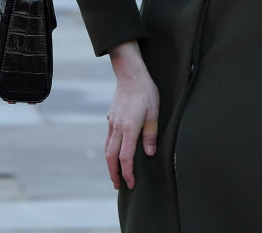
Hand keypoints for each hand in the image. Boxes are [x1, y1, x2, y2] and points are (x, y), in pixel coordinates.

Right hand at [105, 41, 158, 189]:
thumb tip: (148, 153)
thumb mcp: (154, 113)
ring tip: (115, 173)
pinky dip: (110, 149)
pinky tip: (115, 152)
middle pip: (111, 155)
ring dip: (110, 163)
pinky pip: (108, 137)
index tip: (131, 184)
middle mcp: (117, 127)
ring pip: (107, 147)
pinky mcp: (111, 117)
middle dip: (114, 173)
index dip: (127, 173)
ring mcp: (112, 122)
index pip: (125, 157)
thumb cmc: (146, 92)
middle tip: (118, 186)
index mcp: (129, 128)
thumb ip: (151, 134)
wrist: (130, 74)